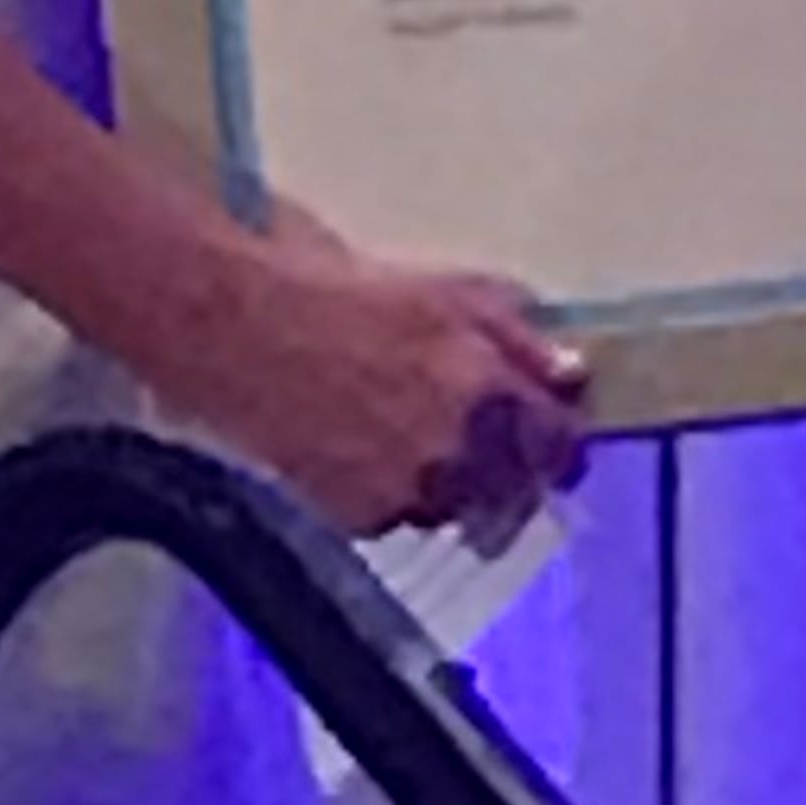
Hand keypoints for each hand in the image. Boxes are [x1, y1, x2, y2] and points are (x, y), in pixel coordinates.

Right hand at [162, 215, 586, 545]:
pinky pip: (399, 514)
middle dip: (508, 463)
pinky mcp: (358, 515)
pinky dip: (394, 490)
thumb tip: (569, 373)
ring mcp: (407, 492)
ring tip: (402, 427)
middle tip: (477, 431)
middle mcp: (456, 454)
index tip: (550, 427)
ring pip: (456, 504)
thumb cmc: (335, 289)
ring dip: (449, 479)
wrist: (236, 327)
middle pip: (515, 487)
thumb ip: (520, 336)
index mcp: (487, 390)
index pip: (560, 442)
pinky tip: (361, 444)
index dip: (559, 436)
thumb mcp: (446, 289)